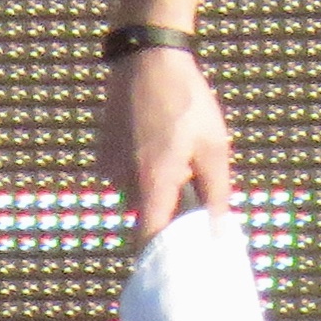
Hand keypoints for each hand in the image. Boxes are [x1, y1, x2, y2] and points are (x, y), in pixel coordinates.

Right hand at [97, 46, 234, 246]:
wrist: (147, 55)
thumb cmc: (185, 102)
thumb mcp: (214, 150)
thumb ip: (217, 197)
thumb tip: (217, 236)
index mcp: (152, 183)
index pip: (147, 240)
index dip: (161, 257)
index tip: (176, 265)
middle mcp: (122, 179)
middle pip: (146, 217)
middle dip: (168, 213)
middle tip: (192, 192)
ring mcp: (108, 163)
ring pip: (136, 195)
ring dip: (156, 188)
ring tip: (178, 159)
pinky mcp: (102, 149)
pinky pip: (125, 175)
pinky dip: (142, 170)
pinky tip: (159, 145)